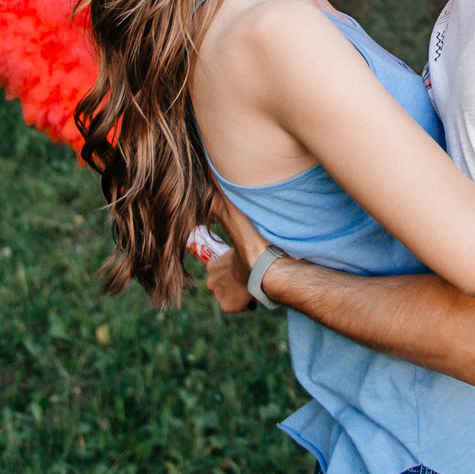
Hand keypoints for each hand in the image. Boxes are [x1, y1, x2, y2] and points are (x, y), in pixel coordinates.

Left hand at [203, 195, 269, 314]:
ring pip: (228, 294)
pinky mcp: (229, 307)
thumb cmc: (253, 240)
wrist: (267, 267)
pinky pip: (235, 306)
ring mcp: (220, 295)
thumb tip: (206, 167)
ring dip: (238, 290)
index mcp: (212, 263)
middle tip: (248, 271)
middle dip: (231, 278)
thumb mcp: (233, 214)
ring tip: (253, 281)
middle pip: (220, 281)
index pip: (215, 265)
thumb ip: (219, 197)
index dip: (227, 264)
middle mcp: (211, 281)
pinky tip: (253, 293)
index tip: (239, 261)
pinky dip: (243, 303)